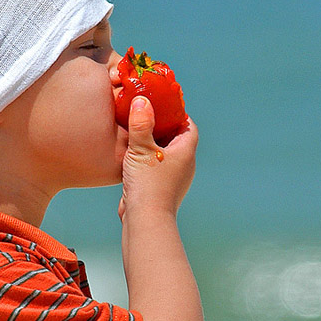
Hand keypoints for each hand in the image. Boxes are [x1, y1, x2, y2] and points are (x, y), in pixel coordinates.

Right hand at [119, 96, 197, 220]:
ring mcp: (174, 178)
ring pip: (165, 154)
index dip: (177, 113)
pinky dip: (147, 159)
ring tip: (136, 133)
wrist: (146, 220)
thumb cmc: (148, 184)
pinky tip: (132, 156)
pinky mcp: (161, 189)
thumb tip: (141, 100)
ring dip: (153, 144)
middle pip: (176, 139)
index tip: (162, 104)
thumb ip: (141, 123)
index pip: (188, 126)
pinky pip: (157, 168)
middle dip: (162, 127)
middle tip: (145, 115)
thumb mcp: (142, 149)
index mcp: (186, 152)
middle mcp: (184, 165)